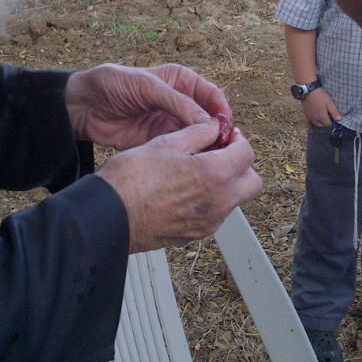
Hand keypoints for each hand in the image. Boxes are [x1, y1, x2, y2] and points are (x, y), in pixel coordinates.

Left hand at [66, 63, 230, 148]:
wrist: (83, 105)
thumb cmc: (112, 84)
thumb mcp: (146, 87)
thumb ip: (176, 102)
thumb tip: (208, 121)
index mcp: (181, 81)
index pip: (212, 95)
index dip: (222, 111)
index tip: (227, 128)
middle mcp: (180, 102)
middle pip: (210, 119)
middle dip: (218, 134)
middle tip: (224, 150)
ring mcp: (170, 123)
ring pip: (198, 137)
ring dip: (206, 148)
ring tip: (211, 161)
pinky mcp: (159, 141)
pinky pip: (181, 150)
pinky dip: (189, 157)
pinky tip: (194, 166)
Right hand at [96, 121, 262, 251]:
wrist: (108, 216)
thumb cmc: (130, 179)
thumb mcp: (165, 143)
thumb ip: (197, 133)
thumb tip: (214, 126)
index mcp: (213, 174)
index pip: (247, 154)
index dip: (238, 139)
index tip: (225, 135)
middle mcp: (217, 202)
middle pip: (253, 183)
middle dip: (242, 165)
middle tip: (221, 152)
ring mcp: (207, 223)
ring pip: (235, 200)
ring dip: (227, 183)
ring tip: (199, 169)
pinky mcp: (194, 234)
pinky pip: (215, 214)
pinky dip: (211, 199)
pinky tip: (186, 188)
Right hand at [301, 88, 340, 128]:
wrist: (308, 90)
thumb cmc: (320, 96)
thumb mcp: (330, 103)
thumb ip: (335, 112)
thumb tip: (339, 120)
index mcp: (322, 117)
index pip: (329, 124)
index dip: (332, 121)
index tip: (333, 116)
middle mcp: (316, 120)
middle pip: (323, 125)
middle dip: (326, 122)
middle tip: (328, 116)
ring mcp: (310, 118)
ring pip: (316, 124)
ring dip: (320, 123)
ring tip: (322, 119)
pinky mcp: (306, 115)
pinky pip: (308, 124)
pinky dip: (310, 127)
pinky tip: (311, 129)